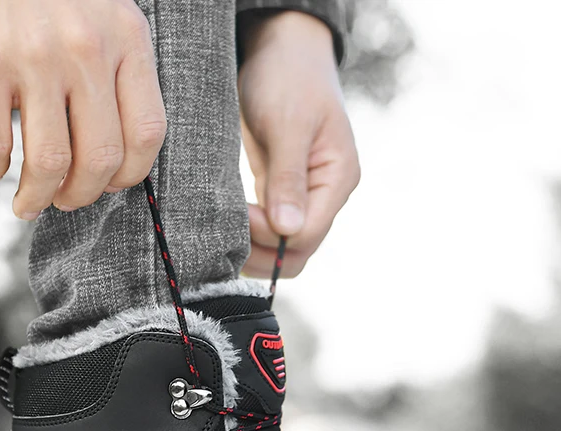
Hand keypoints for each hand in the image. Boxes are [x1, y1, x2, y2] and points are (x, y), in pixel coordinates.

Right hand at [0, 0, 166, 218]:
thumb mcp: (103, 15)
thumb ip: (118, 73)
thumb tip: (115, 158)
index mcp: (127, 39)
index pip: (146, 133)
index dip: (130, 175)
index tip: (111, 184)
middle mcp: (86, 49)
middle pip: (100, 158)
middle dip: (84, 195)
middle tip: (68, 201)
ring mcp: (34, 57)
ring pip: (50, 162)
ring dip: (38, 196)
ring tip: (30, 203)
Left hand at [238, 11, 359, 277]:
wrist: (283, 48)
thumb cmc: (288, 77)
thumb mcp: (287, 124)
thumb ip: (287, 179)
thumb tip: (288, 230)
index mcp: (338, 179)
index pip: (307, 233)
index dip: (271, 235)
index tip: (238, 216)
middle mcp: (327, 194)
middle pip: (299, 250)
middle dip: (263, 253)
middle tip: (224, 239)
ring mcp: (308, 195)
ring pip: (285, 246)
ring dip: (255, 249)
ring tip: (222, 236)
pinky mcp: (285, 192)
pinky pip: (272, 228)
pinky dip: (252, 235)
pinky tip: (228, 228)